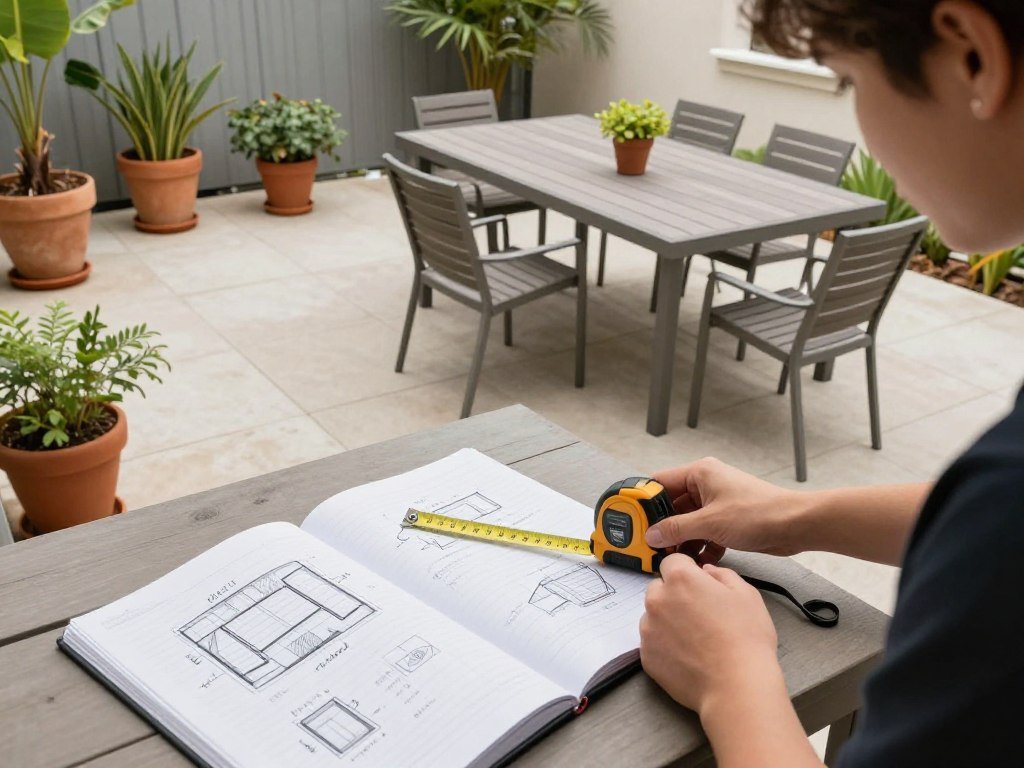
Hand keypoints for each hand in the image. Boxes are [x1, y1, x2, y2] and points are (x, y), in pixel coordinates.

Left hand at [639, 554, 779, 714]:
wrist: (736, 686)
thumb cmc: (745, 639)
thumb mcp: (746, 594)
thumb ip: (722, 574)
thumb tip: (706, 570)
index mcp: (681, 579)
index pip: (673, 561)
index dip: (687, 570)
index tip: (699, 584)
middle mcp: (658, 599)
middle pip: (659, 587)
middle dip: (675, 594)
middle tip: (699, 614)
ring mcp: (648, 628)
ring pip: (654, 615)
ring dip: (668, 619)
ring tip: (695, 639)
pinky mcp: (646, 655)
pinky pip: (652, 641)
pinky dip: (665, 644)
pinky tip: (688, 655)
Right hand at [647, 458, 805, 563]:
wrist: (796, 525)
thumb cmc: (759, 513)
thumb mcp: (710, 522)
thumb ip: (677, 529)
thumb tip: (653, 536)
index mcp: (700, 474)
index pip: (659, 483)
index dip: (643, 500)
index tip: (630, 518)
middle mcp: (707, 485)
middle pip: (672, 505)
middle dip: (663, 526)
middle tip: (648, 544)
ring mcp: (718, 503)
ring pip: (689, 522)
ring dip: (682, 540)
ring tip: (672, 557)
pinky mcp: (728, 520)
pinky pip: (704, 532)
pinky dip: (700, 546)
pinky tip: (699, 561)